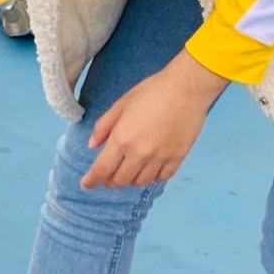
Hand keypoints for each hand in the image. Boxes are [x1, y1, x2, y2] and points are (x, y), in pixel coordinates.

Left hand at [81, 50, 228, 189]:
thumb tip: (92, 145)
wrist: (187, 88)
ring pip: (140, 182)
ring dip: (131, 180)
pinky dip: (152, 178)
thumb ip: (104, 126)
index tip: (87, 184)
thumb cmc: (152, 91)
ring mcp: (160, 158)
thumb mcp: (121, 104)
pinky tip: (149, 170)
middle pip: (120, 180)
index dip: (92, 180)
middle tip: (108, 176)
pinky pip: (161, 178)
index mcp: (122, 139)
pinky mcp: (177, 158)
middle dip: (110, 181)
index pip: (102, 168)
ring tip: (129, 171)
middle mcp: (139, 153)